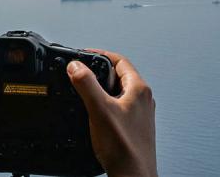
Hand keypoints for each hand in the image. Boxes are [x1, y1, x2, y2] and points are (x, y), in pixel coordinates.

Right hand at [67, 50, 157, 176]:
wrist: (133, 175)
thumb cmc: (124, 148)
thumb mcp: (99, 109)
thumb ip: (86, 84)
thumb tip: (76, 66)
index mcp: (139, 89)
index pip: (119, 60)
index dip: (100, 54)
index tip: (84, 54)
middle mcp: (143, 99)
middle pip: (119, 75)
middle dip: (98, 71)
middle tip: (81, 73)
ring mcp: (140, 114)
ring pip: (118, 92)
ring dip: (101, 89)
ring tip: (85, 93)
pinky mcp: (134, 126)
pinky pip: (118, 107)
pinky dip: (104, 104)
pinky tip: (95, 114)